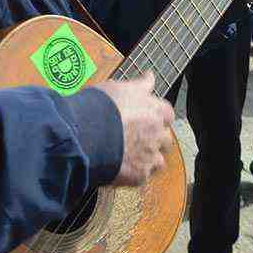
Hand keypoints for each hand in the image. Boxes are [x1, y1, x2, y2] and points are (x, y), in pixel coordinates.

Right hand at [97, 72, 174, 186]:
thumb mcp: (121, 87)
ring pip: (159, 160)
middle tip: (136, 138)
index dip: (156, 117)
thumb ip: (141, 84)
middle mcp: (158, 133)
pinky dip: (135, 173)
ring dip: (148, 158)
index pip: (167, 114)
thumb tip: (150, 76)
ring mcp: (150, 156)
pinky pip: (143, 176)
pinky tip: (121, 168)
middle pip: (166, 138)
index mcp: (156, 110)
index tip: (146, 118)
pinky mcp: (140, 175)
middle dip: (154, 139)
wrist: (85, 135)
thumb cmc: (101, 107)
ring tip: (130, 157)